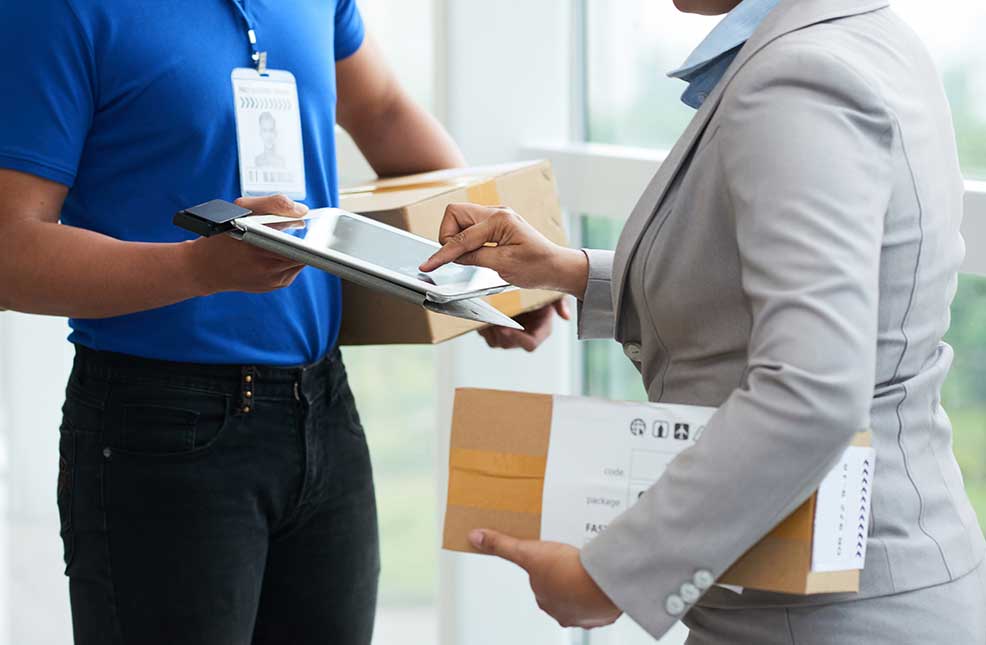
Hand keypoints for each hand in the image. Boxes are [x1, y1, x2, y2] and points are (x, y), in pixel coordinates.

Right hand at [184, 195, 309, 295]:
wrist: (203, 268)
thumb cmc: (222, 236)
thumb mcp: (242, 210)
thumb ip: (275, 204)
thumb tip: (301, 210)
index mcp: (262, 246)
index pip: (302, 243)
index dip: (306, 231)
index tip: (302, 222)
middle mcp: (269, 267)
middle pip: (304, 251)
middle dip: (300, 238)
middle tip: (292, 228)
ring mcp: (273, 280)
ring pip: (301, 259)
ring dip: (295, 248)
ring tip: (277, 240)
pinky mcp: (274, 286)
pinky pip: (293, 269)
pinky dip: (288, 258)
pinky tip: (274, 252)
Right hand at [419, 203, 588, 297]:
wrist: (557, 267)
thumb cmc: (538, 266)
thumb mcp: (505, 265)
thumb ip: (476, 256)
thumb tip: (454, 255)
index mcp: (500, 220)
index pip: (462, 236)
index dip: (444, 253)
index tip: (428, 265)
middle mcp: (497, 213)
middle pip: (455, 214)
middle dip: (448, 236)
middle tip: (458, 257)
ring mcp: (496, 218)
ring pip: (460, 219)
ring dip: (457, 239)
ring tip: (470, 258)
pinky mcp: (495, 226)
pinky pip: (470, 228)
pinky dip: (465, 241)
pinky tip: (474, 254)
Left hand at [469, 528, 621, 629]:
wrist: (600, 583)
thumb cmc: (565, 571)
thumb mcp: (527, 552)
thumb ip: (501, 545)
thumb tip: (475, 537)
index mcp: (545, 599)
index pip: (541, 582)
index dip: (547, 566)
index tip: (556, 554)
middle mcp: (563, 611)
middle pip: (562, 589)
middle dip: (568, 575)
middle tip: (574, 556)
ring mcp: (584, 614)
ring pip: (583, 597)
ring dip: (585, 584)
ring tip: (589, 565)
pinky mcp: (604, 612)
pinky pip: (601, 601)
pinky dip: (601, 591)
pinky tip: (602, 578)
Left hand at [479, 299, 570, 351]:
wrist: (527, 284)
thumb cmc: (542, 292)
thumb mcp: (554, 294)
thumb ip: (560, 303)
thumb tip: (566, 316)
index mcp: (541, 330)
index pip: (530, 344)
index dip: (517, 338)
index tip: (506, 328)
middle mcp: (526, 336)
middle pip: (509, 344)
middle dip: (499, 332)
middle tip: (492, 318)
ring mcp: (512, 336)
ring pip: (496, 342)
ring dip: (490, 330)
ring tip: (487, 315)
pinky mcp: (498, 332)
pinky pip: (487, 337)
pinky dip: (483, 327)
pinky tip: (483, 315)